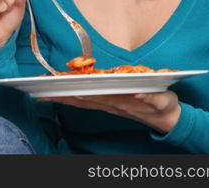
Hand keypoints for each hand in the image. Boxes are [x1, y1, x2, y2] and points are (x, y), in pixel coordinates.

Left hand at [38, 91, 180, 134]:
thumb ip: (151, 98)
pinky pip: (85, 103)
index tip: (64, 90)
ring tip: (43, 94)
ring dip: (62, 98)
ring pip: (81, 102)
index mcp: (121, 102)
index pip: (96, 97)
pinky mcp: (108, 105)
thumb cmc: (164, 105)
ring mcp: (108, 105)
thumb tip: (139, 94)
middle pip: (82, 100)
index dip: (80, 93)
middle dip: (62, 96)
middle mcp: (111, 104)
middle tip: (41, 92)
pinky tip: (60, 97)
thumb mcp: (162, 100)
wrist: (167, 118)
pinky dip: (71, 100)